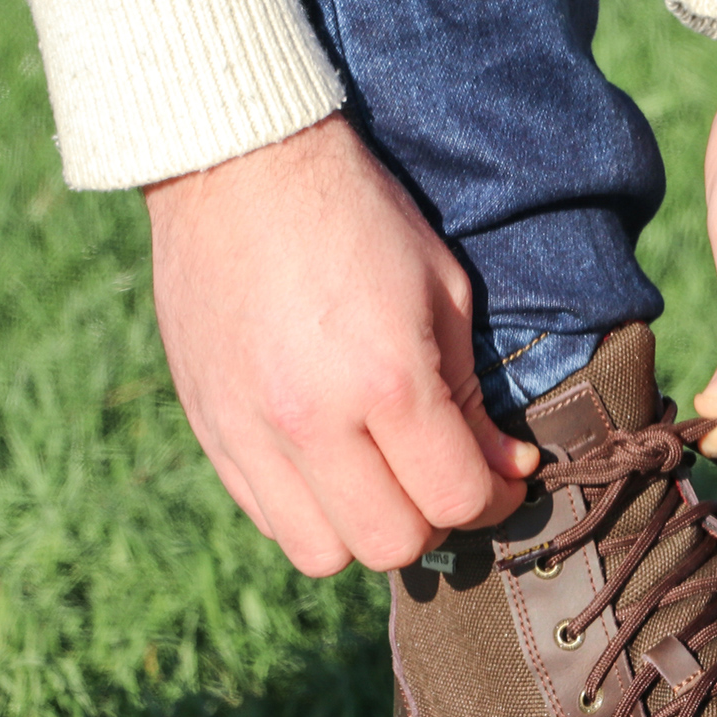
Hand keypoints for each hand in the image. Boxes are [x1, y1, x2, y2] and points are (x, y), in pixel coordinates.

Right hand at [146, 116, 538, 576]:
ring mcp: (251, 432)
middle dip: (432, 522)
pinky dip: (308, 510)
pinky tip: (328, 463)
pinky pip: (268, 518)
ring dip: (364, 529)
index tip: (498, 475)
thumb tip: (505, 472)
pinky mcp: (210, 429)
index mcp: (386, 380)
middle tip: (440, 478)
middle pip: (391, 545)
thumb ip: (472, 397)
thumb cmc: (359, 216)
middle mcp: (313, 421)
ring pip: (323, 553)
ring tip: (380, 479)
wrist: (237, 164)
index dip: (493, 499)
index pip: (455, 500)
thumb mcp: (442, 293)